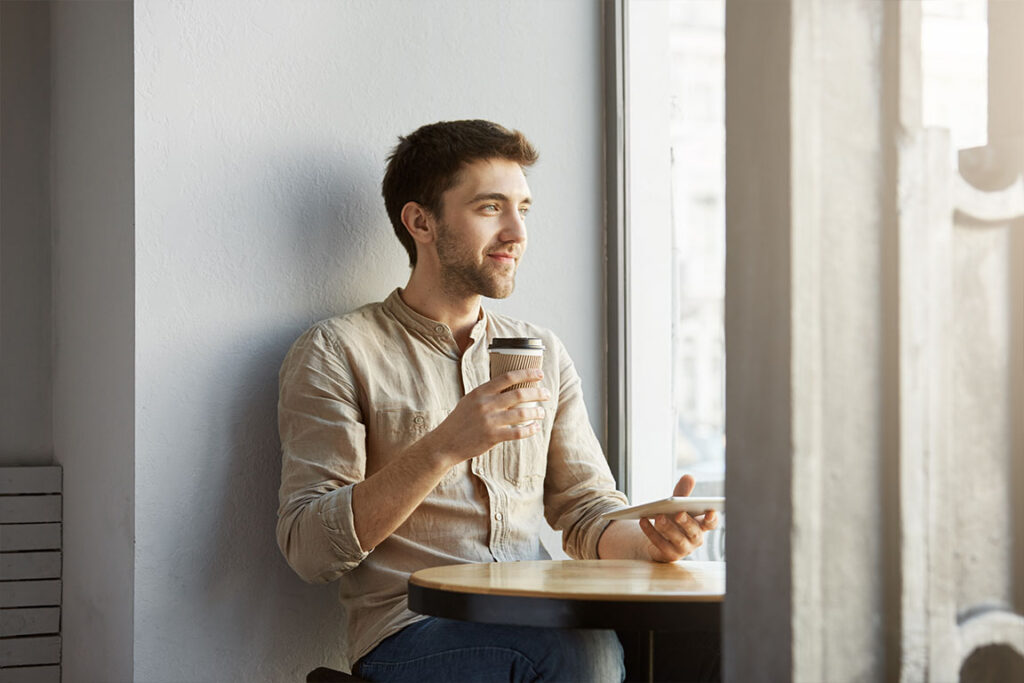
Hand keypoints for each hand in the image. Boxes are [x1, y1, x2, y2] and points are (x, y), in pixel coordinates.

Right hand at [428, 368, 548, 465]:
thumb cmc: (460, 420)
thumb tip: (510, 385)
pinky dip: (530, 429)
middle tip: (547, 394)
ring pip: (522, 413)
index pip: (508, 377)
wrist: (445, 442)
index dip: (526, 374)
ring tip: (542, 413)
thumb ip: (488, 393)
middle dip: (537, 392)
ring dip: (536, 412)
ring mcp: (489, 421)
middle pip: (519, 394)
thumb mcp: (470, 400)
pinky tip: (535, 428)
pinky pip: (518, 432)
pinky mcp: (492, 437)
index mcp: (480, 392)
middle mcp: (486, 404)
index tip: (539, 374)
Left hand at [639, 474, 718, 562]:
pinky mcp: (669, 555)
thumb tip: (689, 476)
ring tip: (658, 516)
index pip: (712, 523)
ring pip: (677, 539)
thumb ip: (683, 492)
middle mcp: (695, 538)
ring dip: (667, 527)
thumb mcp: (678, 505)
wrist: (660, 539)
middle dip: (686, 522)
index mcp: (701, 525)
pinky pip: (660, 544)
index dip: (712, 518)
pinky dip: (651, 532)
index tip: (710, 511)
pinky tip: (643, 521)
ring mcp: (683, 549)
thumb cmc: (673, 518)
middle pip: (693, 531)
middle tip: (678, 513)